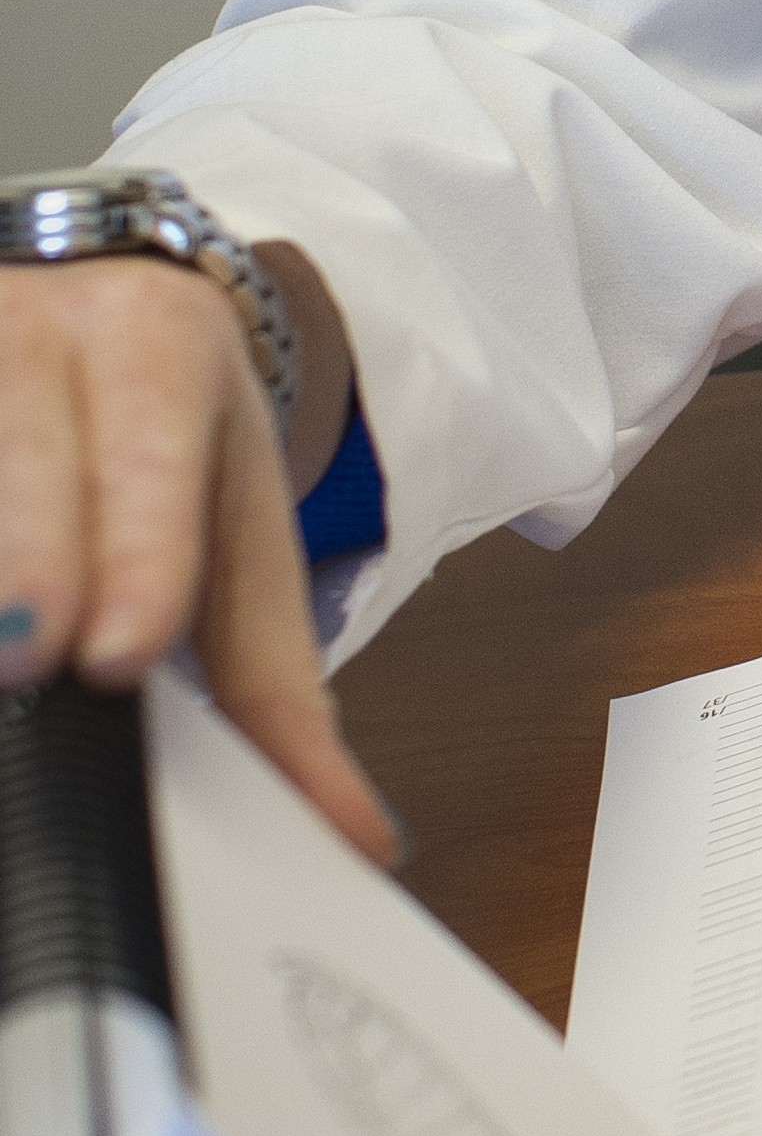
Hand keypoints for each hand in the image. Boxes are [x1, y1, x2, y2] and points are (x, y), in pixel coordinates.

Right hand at [0, 248, 393, 857]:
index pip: (150, 454)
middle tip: (24, 655)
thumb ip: (279, 689)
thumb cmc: (165, 438)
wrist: (95, 300)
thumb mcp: (241, 530)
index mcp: (154, 350)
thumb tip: (354, 835)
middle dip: (26, 558)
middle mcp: (38, 332)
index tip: (116, 653)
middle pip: (24, 448)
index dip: (137, 553)